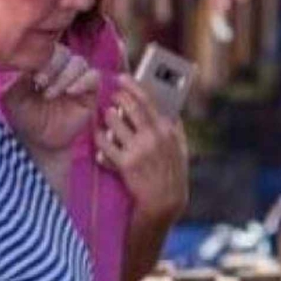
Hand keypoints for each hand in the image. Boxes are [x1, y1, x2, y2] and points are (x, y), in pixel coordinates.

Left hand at [1, 45, 99, 153]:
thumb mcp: (13, 97)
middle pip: (65, 53)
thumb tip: (31, 64)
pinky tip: (70, 92)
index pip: (47, 49)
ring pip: (80, 62)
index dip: (42, 60)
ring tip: (51, 94)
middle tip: (41, 84)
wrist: (40, 141)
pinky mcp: (90, 92)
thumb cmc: (25, 117)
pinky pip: (94, 77)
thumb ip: (18, 78)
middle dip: (53, 67)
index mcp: (43, 63)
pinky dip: (83, 81)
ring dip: (66, 76)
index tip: (33, 79)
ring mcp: (77, 79)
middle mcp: (62, 68)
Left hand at [94, 77, 187, 222]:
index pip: (148, 101)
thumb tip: (169, 110)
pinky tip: (99, 136)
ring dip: (107, 116)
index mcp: (167, 130)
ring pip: (114, 122)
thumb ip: (175, 129)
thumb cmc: (172, 175)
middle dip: (117, 97)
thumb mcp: (181, 149)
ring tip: (107, 116)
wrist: (164, 202)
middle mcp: (153, 137)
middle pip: (129, 107)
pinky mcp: (125, 164)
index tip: (122, 78)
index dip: (133, 86)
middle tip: (111, 95)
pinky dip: (100, 138)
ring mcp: (138, 150)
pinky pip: (105, 144)